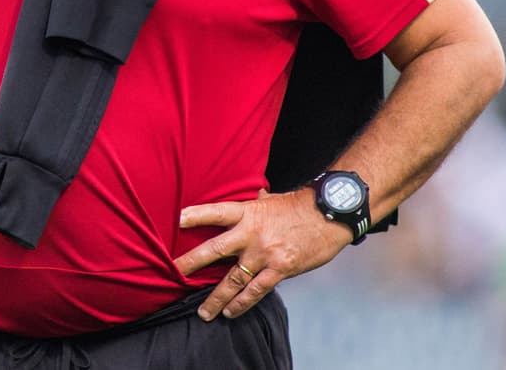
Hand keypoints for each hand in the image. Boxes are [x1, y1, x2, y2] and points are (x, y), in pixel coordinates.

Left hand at [175, 188, 350, 320]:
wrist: (331, 215)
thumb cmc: (302, 206)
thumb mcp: (275, 200)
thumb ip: (259, 201)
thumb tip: (255, 193)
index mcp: (249, 212)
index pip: (217, 212)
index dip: (197, 215)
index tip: (177, 220)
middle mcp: (252, 233)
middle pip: (215, 249)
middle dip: (192, 261)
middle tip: (175, 271)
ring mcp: (265, 253)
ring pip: (233, 279)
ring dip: (216, 297)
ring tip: (203, 311)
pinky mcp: (280, 269)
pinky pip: (256, 291)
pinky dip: (242, 303)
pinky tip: (230, 311)